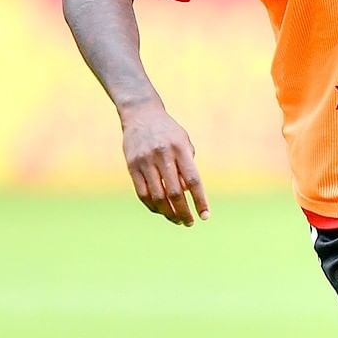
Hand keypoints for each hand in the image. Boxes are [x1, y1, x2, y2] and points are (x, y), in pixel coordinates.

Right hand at [120, 100, 208, 225]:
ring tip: (177, 220)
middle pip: (175, 192)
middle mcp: (163, 155)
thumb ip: (188, 166)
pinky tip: (161, 211)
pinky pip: (142, 193)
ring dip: (168, 213)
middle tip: (190, 223)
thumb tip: (186, 193)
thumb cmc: (168, 132)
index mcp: (180, 149)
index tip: (205, 216)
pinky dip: (152, 206)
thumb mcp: (184, 142)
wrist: (141, 114)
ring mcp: (145, 161)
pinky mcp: (132, 166)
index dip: (199, 200)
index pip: (193, 181)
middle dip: (184, 212)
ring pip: (157, 196)